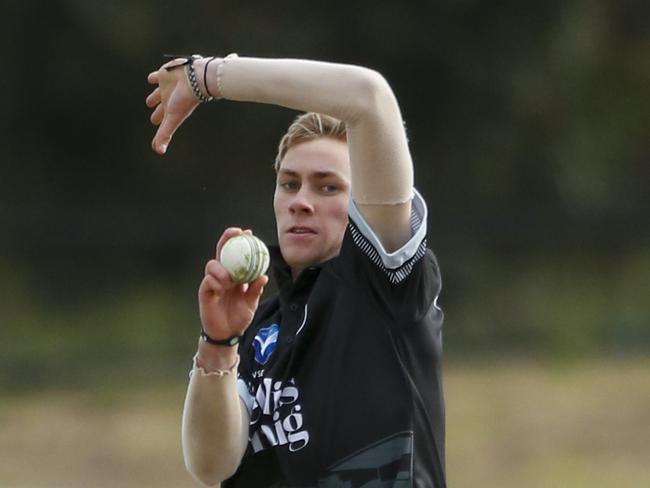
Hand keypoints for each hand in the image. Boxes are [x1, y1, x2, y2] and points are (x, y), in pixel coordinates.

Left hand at [145, 58, 199, 154]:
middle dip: (157, 113)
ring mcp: (167, 87)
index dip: (158, 126)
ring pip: (158, 93)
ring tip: (151, 100)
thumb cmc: (185, 100)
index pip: (162, 120)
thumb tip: (158, 152)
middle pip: (160, 108)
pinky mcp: (165, 75)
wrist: (194, 79)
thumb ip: (165, 135)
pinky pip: (157, 76)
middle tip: (154, 119)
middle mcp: (169, 99)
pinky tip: (152, 79)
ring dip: (154, 96)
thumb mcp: (172, 119)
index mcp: (170, 110)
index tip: (156, 134)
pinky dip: (153, 78)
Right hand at [199, 228, 268, 342]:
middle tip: (235, 233)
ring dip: (222, 269)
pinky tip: (222, 290)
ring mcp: (212, 282)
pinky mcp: (205, 292)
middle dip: (226, 239)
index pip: (236, 253)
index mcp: (235, 275)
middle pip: (221, 251)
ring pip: (212, 265)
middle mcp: (222, 275)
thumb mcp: (251, 303)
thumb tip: (264, 276)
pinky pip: (208, 281)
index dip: (239, 241)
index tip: (248, 232)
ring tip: (231, 282)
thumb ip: (256, 289)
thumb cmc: (238, 316)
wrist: (227, 334)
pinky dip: (216, 283)